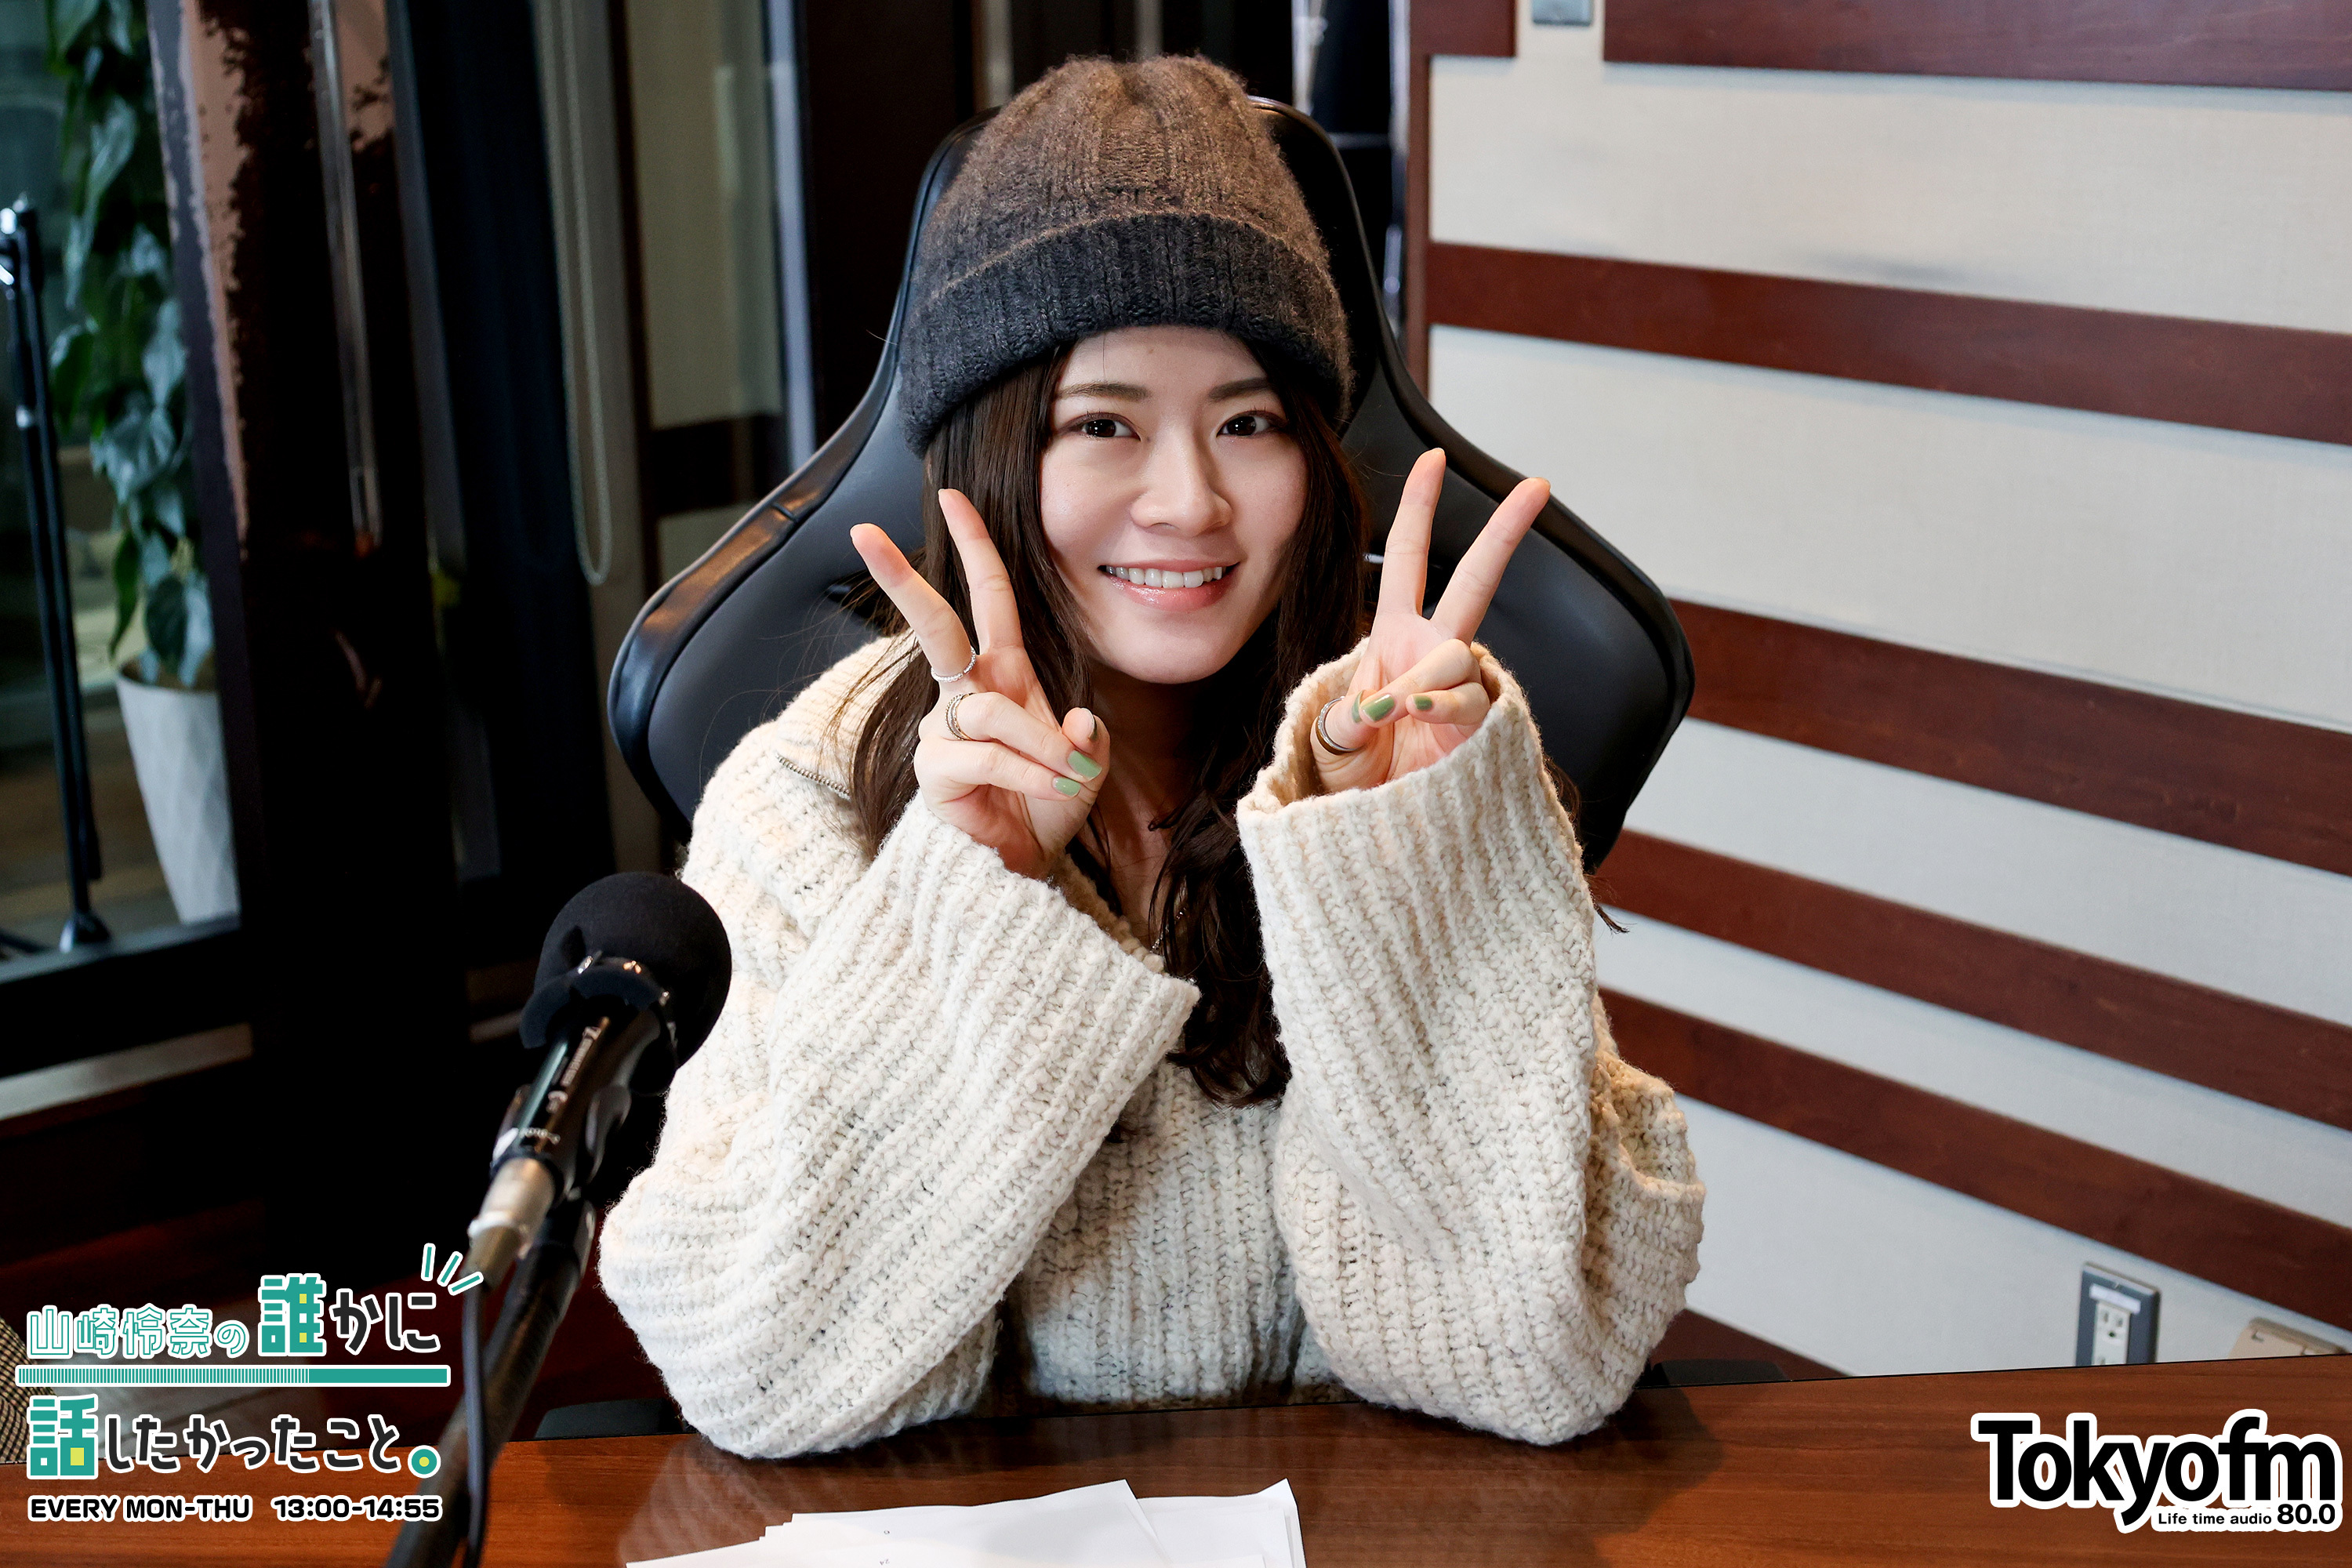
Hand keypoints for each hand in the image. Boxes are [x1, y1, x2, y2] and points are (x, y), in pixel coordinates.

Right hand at [849, 493, 1108, 878]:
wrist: (1017, 869)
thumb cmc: (1043, 809)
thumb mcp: (1084, 768)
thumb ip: (1089, 739)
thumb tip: (1079, 721)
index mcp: (1002, 677)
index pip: (986, 600)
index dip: (973, 548)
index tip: (951, 497)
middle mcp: (965, 695)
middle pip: (934, 626)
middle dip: (900, 578)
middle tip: (862, 532)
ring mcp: (944, 731)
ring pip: (992, 710)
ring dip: (1039, 743)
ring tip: (1067, 777)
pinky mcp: (934, 769)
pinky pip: (990, 754)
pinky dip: (1029, 771)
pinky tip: (1048, 790)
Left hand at [1313, 449, 1547, 790]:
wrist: (1373, 823)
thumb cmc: (1352, 775)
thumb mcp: (1331, 732)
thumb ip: (1349, 714)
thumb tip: (1382, 708)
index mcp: (1394, 636)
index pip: (1407, 560)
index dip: (1419, 509)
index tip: (1434, 458)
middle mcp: (1433, 650)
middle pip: (1475, 580)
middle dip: (1504, 532)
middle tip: (1538, 485)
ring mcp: (1458, 685)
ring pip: (1455, 655)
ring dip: (1421, 680)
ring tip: (1393, 712)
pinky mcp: (1477, 723)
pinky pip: (1467, 700)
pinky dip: (1440, 705)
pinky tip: (1417, 713)